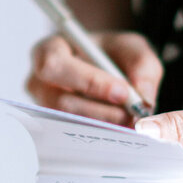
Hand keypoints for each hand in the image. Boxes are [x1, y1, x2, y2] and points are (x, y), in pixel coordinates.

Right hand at [26, 31, 162, 125]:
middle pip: (59, 102)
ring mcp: (44, 106)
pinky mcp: (55, 126)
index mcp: (49, 49)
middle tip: (131, 114)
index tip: (122, 92)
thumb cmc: (110, 52)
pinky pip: (75, 134)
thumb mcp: (131, 47)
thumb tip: (143, 98)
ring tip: (130, 121)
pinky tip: (120, 128)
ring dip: (103, 124)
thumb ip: (141, 65)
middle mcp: (39, 80)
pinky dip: (102, 133)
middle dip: (100, 112)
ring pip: (69, 123)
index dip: (88, 81)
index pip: (56, 66)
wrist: (103, 65)